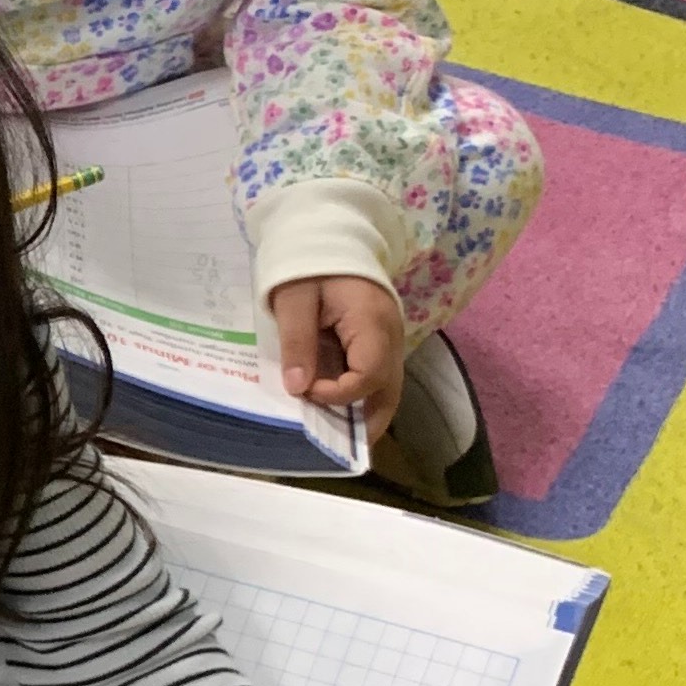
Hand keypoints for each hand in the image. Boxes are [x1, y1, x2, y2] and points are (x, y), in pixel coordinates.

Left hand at [269, 275, 408, 440]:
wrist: (330, 233)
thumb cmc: (309, 263)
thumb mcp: (294, 298)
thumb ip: (298, 342)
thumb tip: (298, 388)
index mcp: (373, 322)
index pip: (368, 375)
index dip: (338, 394)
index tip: (305, 392)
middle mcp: (391, 336)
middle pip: (389, 392)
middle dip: (365, 424)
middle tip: (337, 451)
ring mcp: (389, 339)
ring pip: (387, 389)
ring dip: (364, 415)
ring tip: (337, 442)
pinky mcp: (378, 341)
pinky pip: (376, 376)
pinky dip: (359, 397)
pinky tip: (336, 413)